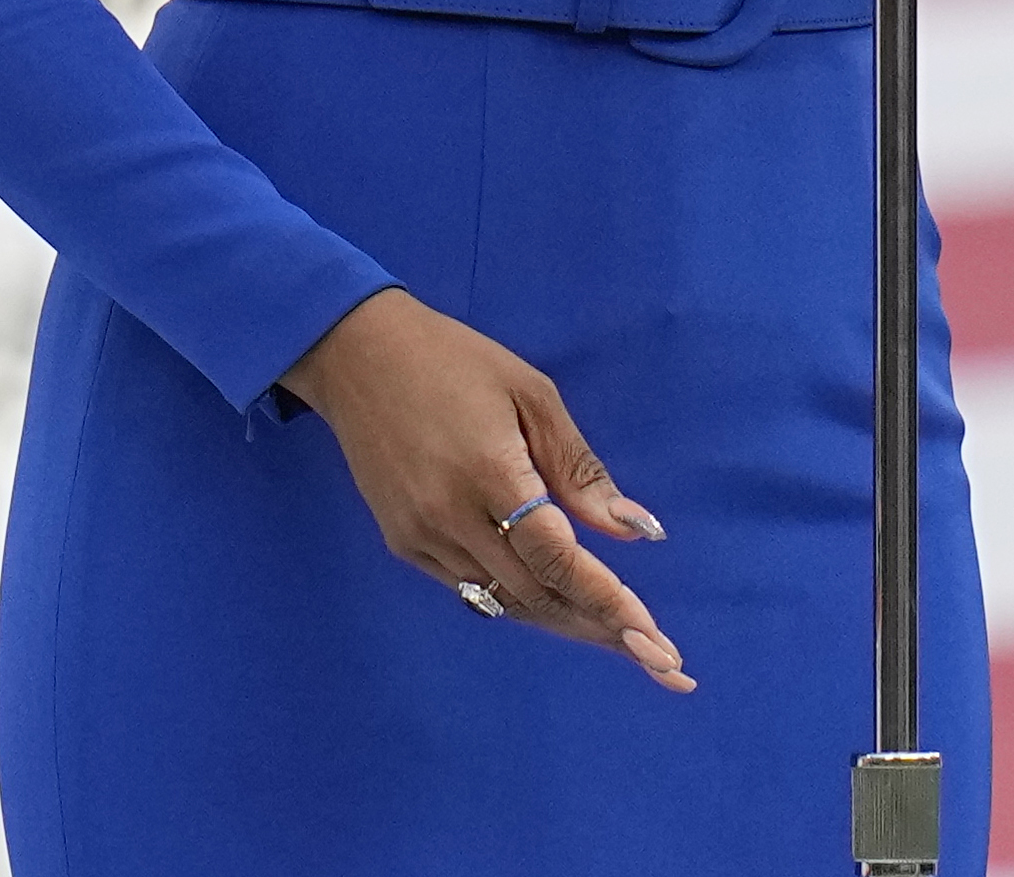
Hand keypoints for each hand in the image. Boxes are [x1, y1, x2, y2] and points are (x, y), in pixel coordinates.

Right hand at [279, 288, 693, 689]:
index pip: (558, 557)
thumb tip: (633, 530)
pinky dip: (519, 600)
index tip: (655, 640)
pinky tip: (557, 603)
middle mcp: (451, 517)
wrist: (356, 355)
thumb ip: (579, 468)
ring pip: (505, 600)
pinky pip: (473, 588)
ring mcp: (420, 537)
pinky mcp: (403, 544)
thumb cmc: (454, 359)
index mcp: (490, 472)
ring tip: (619, 639)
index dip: (610, 601)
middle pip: (537, 592)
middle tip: (656, 658)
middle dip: (600, 626)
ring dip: (564, 622)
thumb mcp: (531, 394)